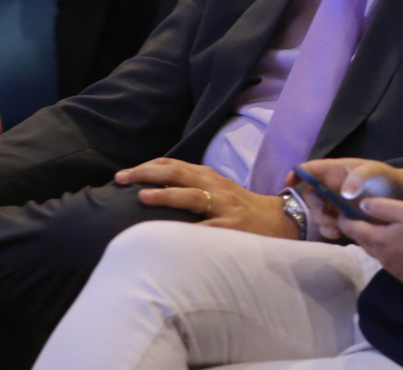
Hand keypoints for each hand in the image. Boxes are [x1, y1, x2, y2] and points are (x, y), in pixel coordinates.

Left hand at [114, 158, 297, 238]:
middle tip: (122, 178)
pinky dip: (188, 231)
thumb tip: (157, 192)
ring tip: (143, 196)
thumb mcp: (218, 192)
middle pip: (178, 173)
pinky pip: (207, 230)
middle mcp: (215, 188)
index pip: (175, 165)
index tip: (126, 173)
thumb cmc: (243, 209)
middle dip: (147, 174)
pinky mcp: (232, 228)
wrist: (281, 221)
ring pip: (192, 196)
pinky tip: (170, 237)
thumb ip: (193, 189)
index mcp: (209, 178)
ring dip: (166, 195)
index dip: (149, 166)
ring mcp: (224, 207)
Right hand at [290, 158, 402, 239]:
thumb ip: (360, 178)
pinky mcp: (342, 218)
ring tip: (337, 224)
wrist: (400, 197)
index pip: (310, 169)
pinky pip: (328, 226)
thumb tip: (344, 193)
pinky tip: (340, 232)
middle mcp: (331, 187)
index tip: (290, 182)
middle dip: (314, 206)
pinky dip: (329, 231)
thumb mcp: (375, 172)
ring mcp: (336, 204)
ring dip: (322, 221)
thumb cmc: (385, 178)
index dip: (297, 174)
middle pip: (311, 196)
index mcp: (335, 170)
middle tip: (326, 213)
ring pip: (318, 213)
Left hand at [341, 198, 402, 286]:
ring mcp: (393, 271)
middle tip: (364, 218)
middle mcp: (381, 258)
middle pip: (363, 242)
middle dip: (360, 230)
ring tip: (385, 231)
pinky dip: (390, 253)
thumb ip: (381, 207)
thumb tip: (361, 205)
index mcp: (378, 240)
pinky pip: (390, 264)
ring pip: (377, 254)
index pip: (351, 230)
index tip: (344, 211)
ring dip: (376, 242)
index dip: (345, 220)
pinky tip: (402, 247)